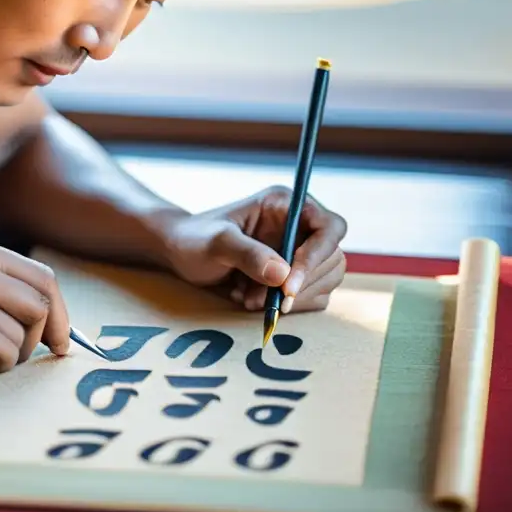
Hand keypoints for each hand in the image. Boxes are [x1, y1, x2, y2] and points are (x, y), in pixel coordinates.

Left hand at [161, 186, 347, 313]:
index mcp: (286, 205)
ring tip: (248, 298)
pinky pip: (310, 297)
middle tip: (263, 300)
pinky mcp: (295, 275)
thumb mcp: (215, 242)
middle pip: (332, 259)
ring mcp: (300, 251)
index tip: (289, 285)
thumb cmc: (194, 238)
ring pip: (325, 281)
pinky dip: (284, 306)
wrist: (179, 252)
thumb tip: (283, 275)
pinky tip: (250, 299)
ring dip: (290, 299)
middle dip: (299, 285)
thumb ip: (246, 253)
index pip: (329, 227)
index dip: (316, 256)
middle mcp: (299, 226)